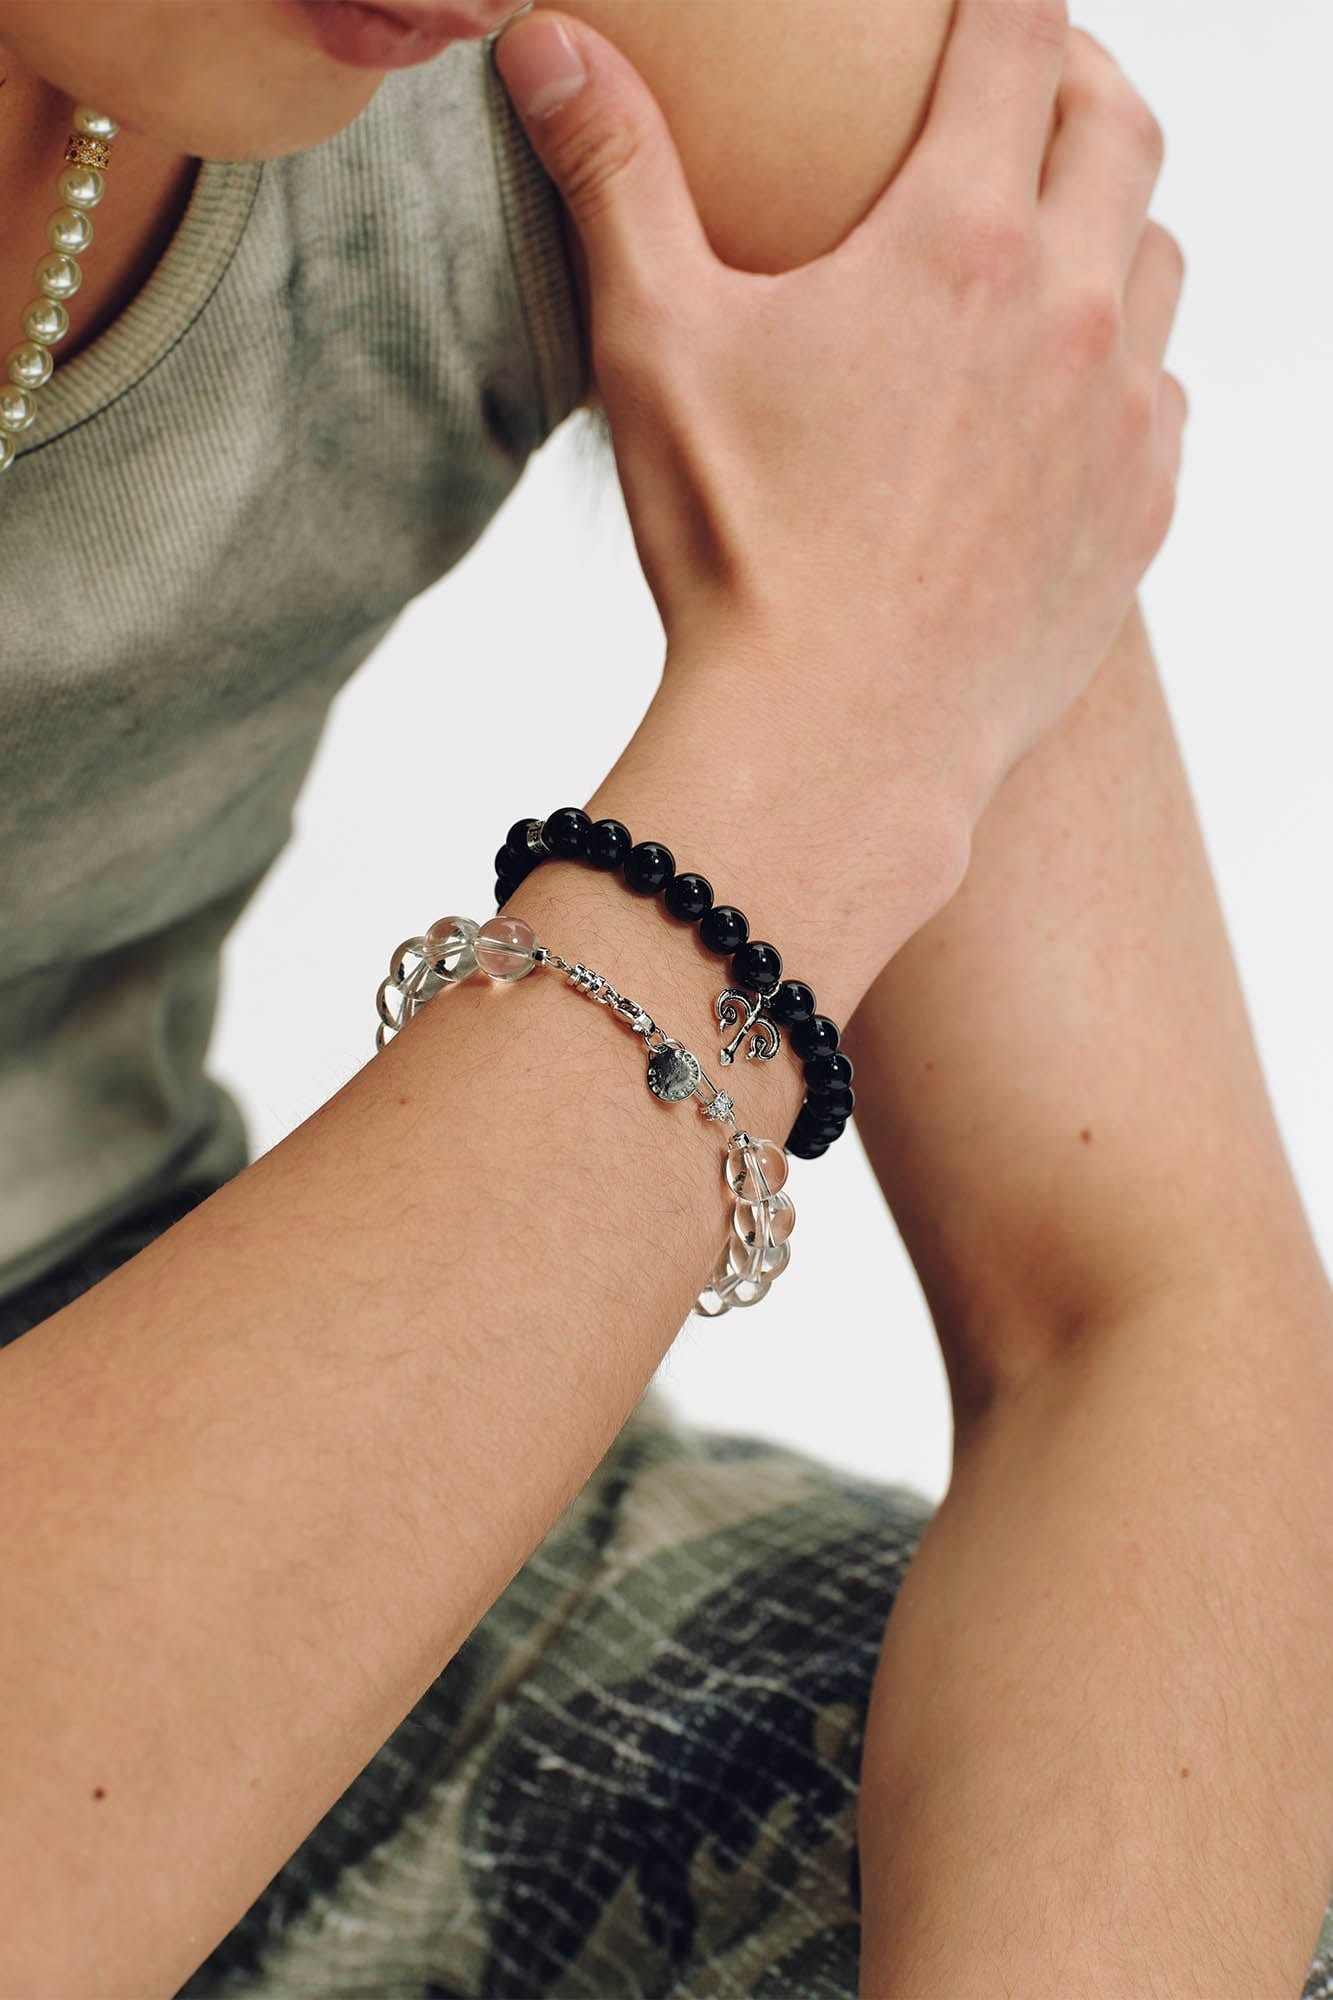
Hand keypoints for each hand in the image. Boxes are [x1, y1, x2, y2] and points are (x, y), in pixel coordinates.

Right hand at [496, 0, 1185, 832]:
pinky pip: (1161, 395)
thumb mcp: (656, 349)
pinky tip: (1054, 395)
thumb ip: (616, 177)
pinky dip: (1122, 363)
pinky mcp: (1137, 513)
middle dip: (1078, 81)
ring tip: (1043, 245)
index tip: (976, 4)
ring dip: (1109, 222)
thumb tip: (545, 43)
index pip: (1024, 37)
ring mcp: (1120, 416)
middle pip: (1121, 128)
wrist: (840, 745)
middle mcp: (1071, 308)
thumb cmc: (741, 552)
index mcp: (959, 240)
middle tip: (1023, 92)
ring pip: (1156, 259)